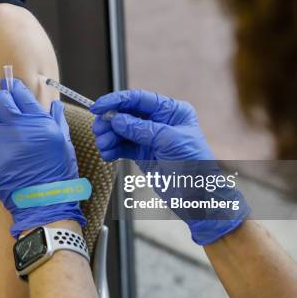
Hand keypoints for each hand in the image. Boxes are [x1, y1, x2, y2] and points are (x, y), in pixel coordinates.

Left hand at [0, 78, 85, 237]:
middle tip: (5, 108)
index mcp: (40, 124)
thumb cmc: (58, 174)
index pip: (20, 94)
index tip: (11, 88)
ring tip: (5, 137)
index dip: (14, 88)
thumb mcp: (64, 143)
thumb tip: (53, 104)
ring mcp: (3, 144)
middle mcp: (20, 130)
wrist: (44, 204)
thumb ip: (56, 120)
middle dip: (1, 101)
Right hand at [90, 90, 248, 245]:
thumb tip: (117, 119)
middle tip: (99, 129)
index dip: (117, 101)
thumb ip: (141, 128)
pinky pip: (122, 147)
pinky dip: (112, 149)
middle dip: (110, 121)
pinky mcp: (143, 154)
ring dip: (109, 136)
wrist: (197, 197)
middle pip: (127, 114)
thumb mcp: (169, 141)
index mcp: (172, 111)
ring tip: (103, 145)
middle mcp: (160, 122)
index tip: (99, 107)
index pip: (139, 99)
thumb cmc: (195, 166)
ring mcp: (150, 138)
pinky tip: (107, 154)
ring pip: (121, 131)